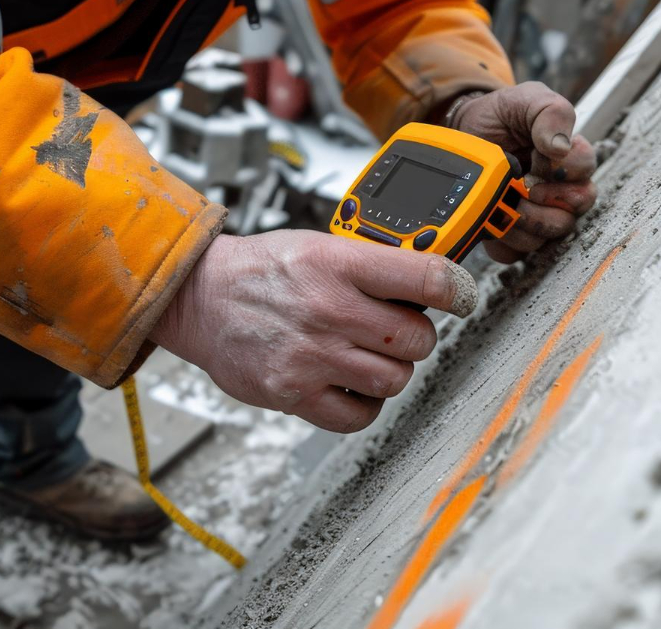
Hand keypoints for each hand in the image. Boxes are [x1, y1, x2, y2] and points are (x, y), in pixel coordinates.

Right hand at [152, 231, 476, 432]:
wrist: (199, 298)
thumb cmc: (261, 270)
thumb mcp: (319, 245)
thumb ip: (371, 263)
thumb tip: (431, 280)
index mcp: (338, 263)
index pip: (427, 277)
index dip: (457, 289)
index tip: (461, 296)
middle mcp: (328, 309)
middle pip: (417, 338)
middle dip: (416, 335)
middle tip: (397, 328)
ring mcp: (312, 355)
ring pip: (395, 379)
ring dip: (391, 370)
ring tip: (369, 355)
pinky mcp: (294, 393)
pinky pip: (359, 415)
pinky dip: (364, 403)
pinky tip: (350, 383)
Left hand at [448, 82, 597, 262]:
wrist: (463, 132)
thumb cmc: (502, 116)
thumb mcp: (526, 100)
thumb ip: (550, 113)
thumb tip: (560, 146)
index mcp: (569, 156)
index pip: (586, 170)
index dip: (563, 169)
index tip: (537, 158)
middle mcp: (560, 189)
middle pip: (574, 212)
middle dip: (545, 202)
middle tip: (522, 188)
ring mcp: (537, 213)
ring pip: (547, 235)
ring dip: (523, 221)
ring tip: (502, 202)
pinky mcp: (512, 233)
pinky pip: (516, 252)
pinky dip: (503, 240)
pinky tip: (491, 221)